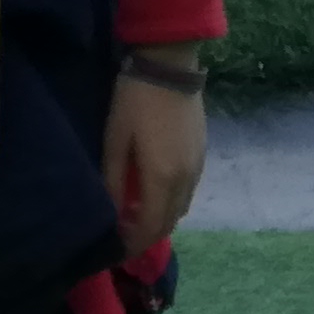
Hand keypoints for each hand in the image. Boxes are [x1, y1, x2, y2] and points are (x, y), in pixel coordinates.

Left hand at [104, 71, 205, 258]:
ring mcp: (198, 167)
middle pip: (168, 224)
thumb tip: (112, 212)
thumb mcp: (115, 139)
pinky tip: (152, 191)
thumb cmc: (135, 101)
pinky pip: (187, 192)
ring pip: (180, 209)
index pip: (150, 228)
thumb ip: (113, 180)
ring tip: (134, 213)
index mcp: (162, 178)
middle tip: (122, 234)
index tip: (115, 248)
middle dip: (146, 236)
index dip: (133, 244)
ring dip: (159, 219)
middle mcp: (185, 180)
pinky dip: (170, 202)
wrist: (170, 65)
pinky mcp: (202, 154)